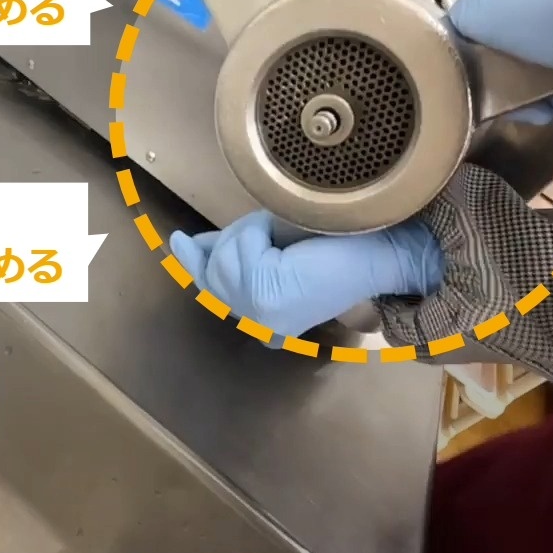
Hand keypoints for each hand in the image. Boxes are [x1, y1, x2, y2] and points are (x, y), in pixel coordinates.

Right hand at [169, 211, 443, 340]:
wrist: (375, 253)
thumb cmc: (333, 247)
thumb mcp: (272, 248)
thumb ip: (232, 251)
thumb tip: (187, 244)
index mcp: (265, 322)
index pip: (212, 291)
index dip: (194, 264)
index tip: (178, 243)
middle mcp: (261, 327)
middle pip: (212, 272)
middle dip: (231, 238)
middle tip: (261, 226)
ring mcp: (261, 316)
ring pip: (224, 259)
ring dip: (247, 233)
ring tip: (277, 231)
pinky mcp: (265, 297)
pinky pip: (240, 249)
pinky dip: (257, 230)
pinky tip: (279, 233)